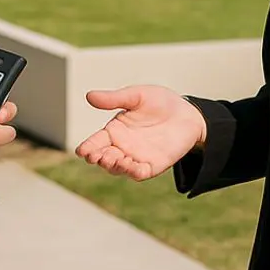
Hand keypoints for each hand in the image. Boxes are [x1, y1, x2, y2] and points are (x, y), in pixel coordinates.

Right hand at [75, 86, 207, 180]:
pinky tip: (133, 167)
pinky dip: (135, 172)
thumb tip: (89, 96)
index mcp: (115, 130)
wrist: (187, 113)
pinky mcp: (153, 165)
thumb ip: (114, 98)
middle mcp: (122, 146)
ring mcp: (137, 157)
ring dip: (114, 166)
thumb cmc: (159, 102)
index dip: (88, 147)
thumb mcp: (136, 96)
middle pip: (104, 158)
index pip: (96, 141)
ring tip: (111, 159)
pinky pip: (140, 173)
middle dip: (98, 159)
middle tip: (97, 156)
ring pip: (119, 168)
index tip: (82, 151)